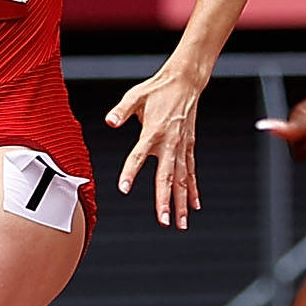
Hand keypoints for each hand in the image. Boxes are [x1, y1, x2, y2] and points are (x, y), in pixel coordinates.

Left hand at [108, 59, 207, 227]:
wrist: (186, 82)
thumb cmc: (159, 89)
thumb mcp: (135, 95)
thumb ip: (122, 110)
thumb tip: (110, 121)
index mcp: (153, 131)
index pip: (139, 155)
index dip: (131, 172)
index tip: (124, 188)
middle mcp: (170, 143)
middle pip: (167, 176)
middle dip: (165, 201)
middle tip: (164, 220)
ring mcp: (182, 147)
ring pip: (182, 180)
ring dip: (182, 203)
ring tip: (181, 223)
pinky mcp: (189, 147)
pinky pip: (191, 172)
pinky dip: (193, 190)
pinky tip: (195, 206)